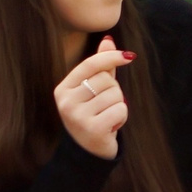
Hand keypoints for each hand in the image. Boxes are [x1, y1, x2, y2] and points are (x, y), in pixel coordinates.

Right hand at [53, 36, 131, 160]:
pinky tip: (111, 126)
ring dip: (118, 105)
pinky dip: (121, 117)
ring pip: (115, 95)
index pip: (91, 65)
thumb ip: (100, 66)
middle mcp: (67, 102)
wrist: (87, 151)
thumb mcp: (92, 90)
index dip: (111, 57)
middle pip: (106, 80)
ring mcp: (78, 117)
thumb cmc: (91, 115)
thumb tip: (108, 40)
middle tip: (104, 106)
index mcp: (63, 89)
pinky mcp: (93, 129)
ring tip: (107, 117)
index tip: (129, 56)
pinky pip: (120, 110)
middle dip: (113, 91)